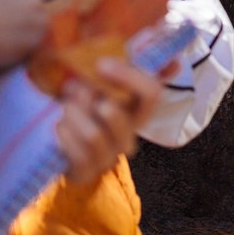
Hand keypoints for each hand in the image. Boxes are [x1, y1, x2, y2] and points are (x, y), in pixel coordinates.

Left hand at [56, 57, 160, 185]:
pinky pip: (78, 153)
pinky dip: (64, 134)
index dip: (128, 76)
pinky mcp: (87, 172)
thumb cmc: (84, 106)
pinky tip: (60, 126)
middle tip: (73, 88)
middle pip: (113, 113)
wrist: (59, 144)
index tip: (101, 64)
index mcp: (137, 111)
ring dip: (72, 116)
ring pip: (93, 135)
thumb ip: (130, 67)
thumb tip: (174, 61)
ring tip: (66, 109)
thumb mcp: (103, 83)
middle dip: (86, 96)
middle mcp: (128, 136)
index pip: (152, 93)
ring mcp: (109, 157)